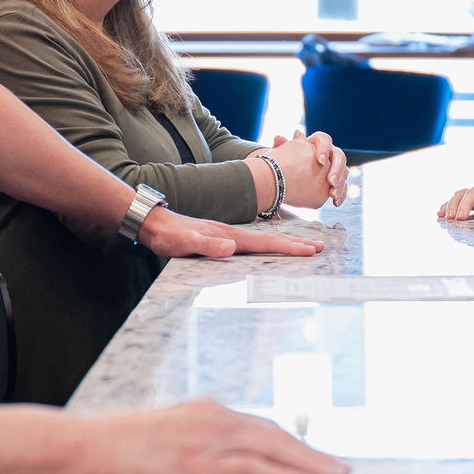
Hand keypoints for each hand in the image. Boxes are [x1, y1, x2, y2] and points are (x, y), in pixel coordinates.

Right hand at [77, 398, 350, 473]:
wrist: (84, 444)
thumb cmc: (117, 449)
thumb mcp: (166, 441)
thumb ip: (200, 454)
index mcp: (207, 411)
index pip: (262, 428)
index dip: (293, 445)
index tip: (317, 458)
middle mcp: (215, 417)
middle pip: (277, 434)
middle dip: (313, 454)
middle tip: (343, 470)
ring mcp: (209, 437)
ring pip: (274, 448)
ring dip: (311, 465)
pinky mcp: (200, 460)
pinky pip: (254, 468)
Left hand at [137, 205, 322, 258]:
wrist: (154, 222)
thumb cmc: (169, 235)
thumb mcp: (186, 243)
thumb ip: (207, 245)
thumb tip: (231, 248)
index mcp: (230, 237)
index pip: (266, 244)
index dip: (289, 248)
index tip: (310, 250)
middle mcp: (233, 234)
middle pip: (271, 240)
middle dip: (296, 244)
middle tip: (319, 248)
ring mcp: (228, 236)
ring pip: (264, 241)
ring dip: (285, 244)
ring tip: (303, 246)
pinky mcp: (221, 239)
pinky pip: (252, 244)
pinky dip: (268, 246)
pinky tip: (269, 248)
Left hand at [264, 129, 348, 207]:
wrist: (285, 178)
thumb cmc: (284, 163)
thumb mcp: (283, 155)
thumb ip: (281, 147)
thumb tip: (278, 138)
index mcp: (316, 143)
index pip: (324, 139)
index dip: (324, 149)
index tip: (320, 161)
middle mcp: (328, 153)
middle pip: (339, 156)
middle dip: (336, 169)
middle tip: (330, 181)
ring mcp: (333, 168)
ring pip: (344, 172)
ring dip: (340, 183)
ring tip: (332, 194)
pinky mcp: (335, 181)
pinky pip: (343, 186)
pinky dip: (341, 194)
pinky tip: (335, 202)